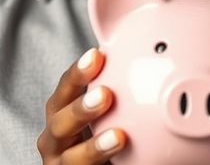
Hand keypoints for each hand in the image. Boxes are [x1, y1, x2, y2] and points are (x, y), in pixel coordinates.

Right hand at [38, 48, 127, 163]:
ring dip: (94, 146)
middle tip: (105, 94)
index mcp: (61, 114)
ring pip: (71, 157)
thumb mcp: (107, 114)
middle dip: (81, 108)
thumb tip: (154, 62)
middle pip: (59, 122)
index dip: (77, 73)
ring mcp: (60, 164)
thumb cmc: (102, 139)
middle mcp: (55, 139)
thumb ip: (117, 95)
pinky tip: (118, 164)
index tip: (96, 55)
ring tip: (118, 137)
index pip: (65, 89)